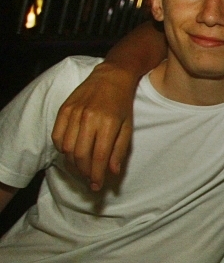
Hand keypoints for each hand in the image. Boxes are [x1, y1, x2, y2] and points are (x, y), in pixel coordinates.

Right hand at [51, 63, 135, 190]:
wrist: (111, 77)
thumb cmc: (122, 104)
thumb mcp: (127, 127)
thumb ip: (119, 150)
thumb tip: (112, 172)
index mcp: (108, 124)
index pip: (98, 157)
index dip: (96, 175)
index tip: (97, 185)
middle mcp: (89, 118)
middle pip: (80, 155)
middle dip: (84, 172)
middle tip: (89, 180)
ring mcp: (74, 113)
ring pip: (66, 148)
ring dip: (73, 163)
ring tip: (81, 168)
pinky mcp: (64, 108)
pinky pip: (57, 135)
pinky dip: (61, 149)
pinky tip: (70, 153)